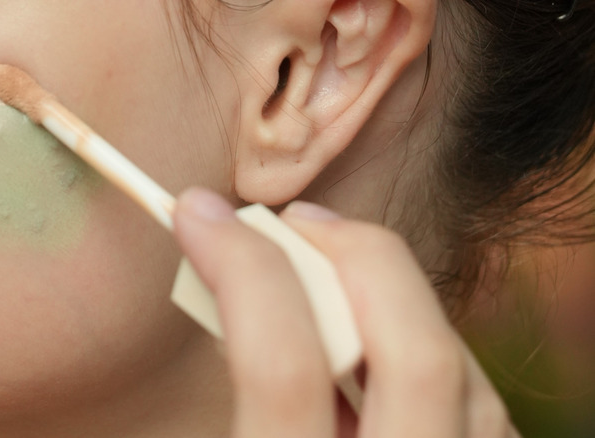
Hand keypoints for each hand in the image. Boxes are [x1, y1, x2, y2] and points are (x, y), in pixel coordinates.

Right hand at [172, 187, 519, 437]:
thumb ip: (233, 384)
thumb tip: (224, 283)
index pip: (284, 366)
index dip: (239, 268)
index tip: (197, 211)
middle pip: (414, 351)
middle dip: (349, 253)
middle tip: (292, 223)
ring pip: (461, 367)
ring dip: (391, 295)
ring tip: (332, 269)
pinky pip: (479, 404)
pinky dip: (425, 347)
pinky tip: (378, 342)